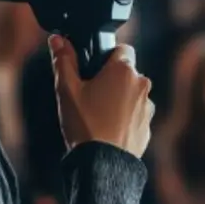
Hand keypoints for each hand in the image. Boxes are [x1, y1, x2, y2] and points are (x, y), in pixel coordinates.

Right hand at [50, 35, 153, 157]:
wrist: (101, 164)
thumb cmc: (85, 124)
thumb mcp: (67, 89)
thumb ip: (63, 60)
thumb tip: (57, 39)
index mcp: (124, 70)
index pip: (122, 49)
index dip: (107, 56)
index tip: (94, 68)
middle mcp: (141, 85)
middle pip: (127, 73)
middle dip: (112, 79)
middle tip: (91, 93)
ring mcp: (147, 108)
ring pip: (132, 95)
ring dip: (120, 99)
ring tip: (98, 115)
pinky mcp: (147, 128)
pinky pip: (136, 116)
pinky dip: (125, 119)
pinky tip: (107, 129)